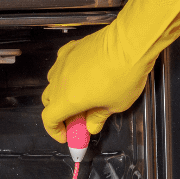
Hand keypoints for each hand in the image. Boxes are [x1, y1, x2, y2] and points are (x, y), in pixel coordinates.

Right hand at [41, 0, 179, 140]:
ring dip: (60, 92)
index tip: (66, 135)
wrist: (130, 43)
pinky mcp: (71, 49)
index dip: (55, 130)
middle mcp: (60, 81)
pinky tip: (79, 73)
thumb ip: (98, 118)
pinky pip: (61, 63)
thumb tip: (92, 125)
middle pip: (48, 101)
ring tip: (78, 94)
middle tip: (75, 117)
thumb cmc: (124, 74)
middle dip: (59, 112)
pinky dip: (66, 72)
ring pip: (53, 81)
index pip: (48, 119)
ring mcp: (64, 63)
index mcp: (67, 100)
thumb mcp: (115, 105)